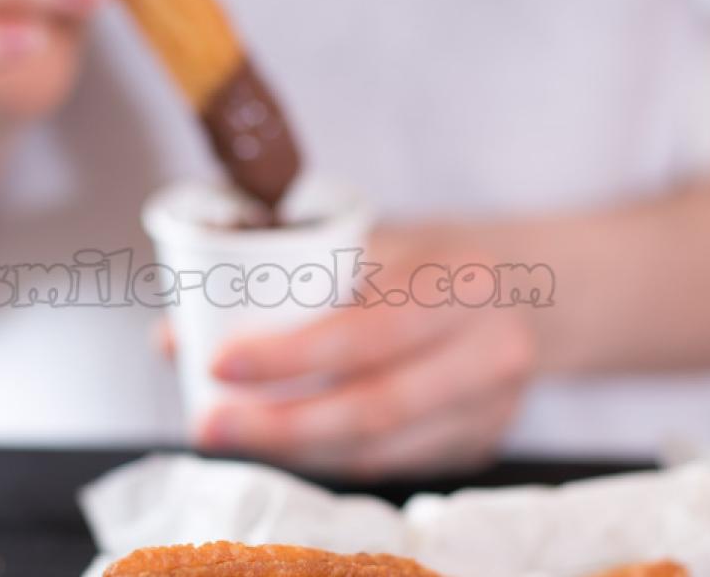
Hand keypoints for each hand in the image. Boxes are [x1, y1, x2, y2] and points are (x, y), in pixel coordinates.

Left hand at [196, 225, 537, 479]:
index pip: (369, 331)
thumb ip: (281, 280)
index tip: (217, 365)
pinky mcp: (479, 448)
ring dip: (295, 451)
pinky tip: (283, 446)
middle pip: (374, 408)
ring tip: (231, 436)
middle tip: (208, 427)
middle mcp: (491, 352)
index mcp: (462, 284)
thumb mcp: (372, 243)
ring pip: (379, 451)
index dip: (290, 355)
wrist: (534, 292)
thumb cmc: (430, 260)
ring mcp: (493, 411)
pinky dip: (328, 460)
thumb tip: (175, 336)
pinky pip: (390, 466)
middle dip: (279, 426)